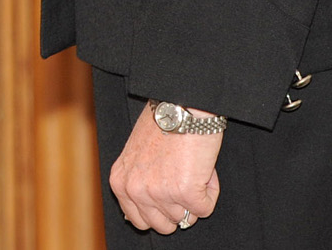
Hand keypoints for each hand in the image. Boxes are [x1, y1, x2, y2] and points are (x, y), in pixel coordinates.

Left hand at [108, 104, 221, 233]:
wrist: (181, 105)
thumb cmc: (161, 123)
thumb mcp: (135, 156)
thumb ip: (137, 183)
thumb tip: (142, 214)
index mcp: (121, 183)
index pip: (138, 221)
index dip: (160, 210)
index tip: (169, 191)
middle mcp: (135, 191)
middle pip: (164, 226)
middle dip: (179, 207)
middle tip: (182, 177)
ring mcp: (159, 193)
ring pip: (187, 218)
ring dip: (195, 195)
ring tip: (191, 166)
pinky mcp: (184, 192)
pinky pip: (205, 209)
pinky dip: (210, 191)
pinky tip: (203, 168)